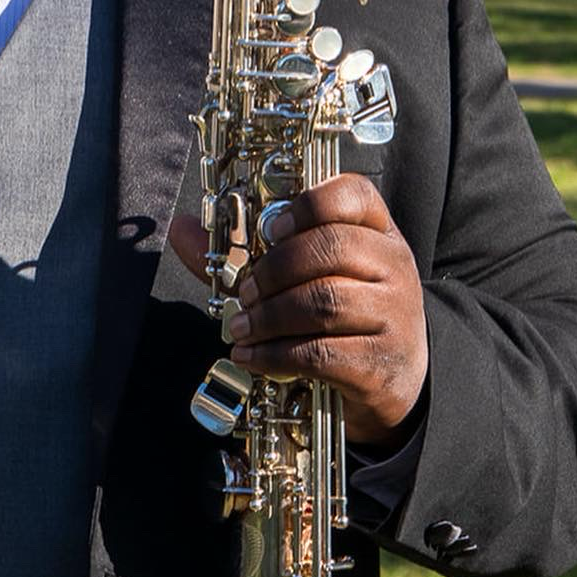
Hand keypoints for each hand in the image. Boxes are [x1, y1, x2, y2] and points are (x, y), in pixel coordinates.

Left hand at [168, 174, 427, 444]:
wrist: (392, 382)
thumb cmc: (339, 316)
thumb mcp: (303, 275)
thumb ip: (242, 252)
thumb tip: (182, 228)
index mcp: (375, 231)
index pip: (354, 194)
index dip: (307, 204)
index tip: (269, 229)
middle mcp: (393, 266)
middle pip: (332, 247)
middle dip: (273, 268)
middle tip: (245, 289)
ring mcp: (395, 315)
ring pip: (325, 300)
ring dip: (269, 314)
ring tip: (242, 326)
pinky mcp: (382, 363)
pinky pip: (322, 353)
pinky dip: (276, 354)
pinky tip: (252, 356)